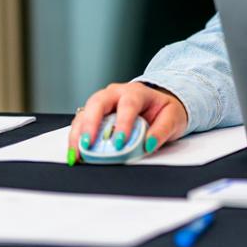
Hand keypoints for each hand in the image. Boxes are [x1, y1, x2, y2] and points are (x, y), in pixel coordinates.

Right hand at [67, 81, 188, 164]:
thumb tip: (148, 144)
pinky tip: (74, 154)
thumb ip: (162, 130)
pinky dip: (75, 139)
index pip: (128, 104)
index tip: (120, 143)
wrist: (159, 105)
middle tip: (88, 144)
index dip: (123, 123)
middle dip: (91, 125)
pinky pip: (80, 124)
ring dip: (77, 134)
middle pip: (98, 103)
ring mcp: (101, 103)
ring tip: (76, 155)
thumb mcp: (173, 118)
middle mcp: (115, 94)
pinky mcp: (93, 115)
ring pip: (84, 113)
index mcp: (137, 92)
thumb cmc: (164, 111)